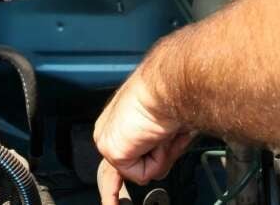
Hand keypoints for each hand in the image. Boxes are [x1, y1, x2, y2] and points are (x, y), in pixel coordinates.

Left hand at [94, 74, 193, 204]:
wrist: (169, 86)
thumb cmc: (172, 95)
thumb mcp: (165, 127)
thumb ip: (158, 146)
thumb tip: (162, 159)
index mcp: (119, 120)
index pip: (115, 156)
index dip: (113, 183)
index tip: (110, 203)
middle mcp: (108, 130)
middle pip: (118, 171)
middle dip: (130, 178)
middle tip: (152, 143)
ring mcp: (108, 141)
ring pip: (138, 170)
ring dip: (160, 156)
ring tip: (163, 132)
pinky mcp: (112, 150)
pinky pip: (140, 174)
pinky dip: (157, 159)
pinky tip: (156, 137)